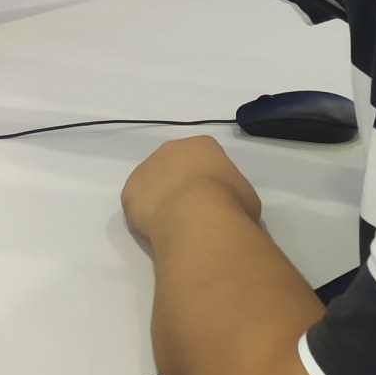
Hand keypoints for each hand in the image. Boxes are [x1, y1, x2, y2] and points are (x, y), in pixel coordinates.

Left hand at [121, 135, 261, 242]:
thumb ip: (233, 194)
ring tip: (174, 223)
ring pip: (152, 182)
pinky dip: (145, 215)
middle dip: (180, 184)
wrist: (196, 216)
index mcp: (202, 145)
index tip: (213, 198)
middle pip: (173, 164)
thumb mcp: (246, 196)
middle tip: (191, 210)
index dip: (209, 178)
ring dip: (160, 198)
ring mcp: (146, 168)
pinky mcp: (129, 192)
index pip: (204, 155)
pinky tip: (158, 229)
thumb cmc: (228, 202)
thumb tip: (226, 208)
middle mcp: (170, 149)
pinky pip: (137, 203)